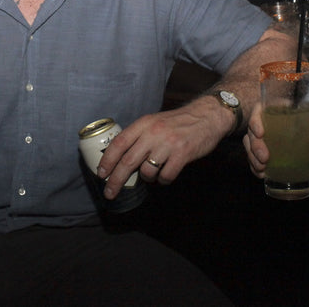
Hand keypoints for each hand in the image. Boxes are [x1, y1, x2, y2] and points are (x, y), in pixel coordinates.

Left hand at [96, 97, 227, 199]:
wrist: (207, 116)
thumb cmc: (179, 121)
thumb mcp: (155, 121)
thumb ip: (140, 136)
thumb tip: (121, 157)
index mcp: (144, 124)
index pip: (119, 143)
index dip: (107, 160)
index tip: (101, 173)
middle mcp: (154, 132)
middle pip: (128, 161)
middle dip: (116, 180)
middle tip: (110, 192)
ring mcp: (168, 144)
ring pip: (147, 171)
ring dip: (147, 178)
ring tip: (152, 174)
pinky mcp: (182, 154)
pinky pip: (166, 176)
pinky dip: (163, 180)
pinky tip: (166, 175)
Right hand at [243, 103, 308, 177]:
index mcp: (279, 111)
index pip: (259, 110)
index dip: (255, 120)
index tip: (261, 133)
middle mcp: (268, 123)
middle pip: (252, 130)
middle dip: (254, 145)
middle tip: (265, 158)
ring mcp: (265, 138)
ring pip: (249, 144)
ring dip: (252, 157)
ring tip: (262, 168)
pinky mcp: (265, 151)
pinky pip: (254, 157)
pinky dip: (255, 166)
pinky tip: (262, 174)